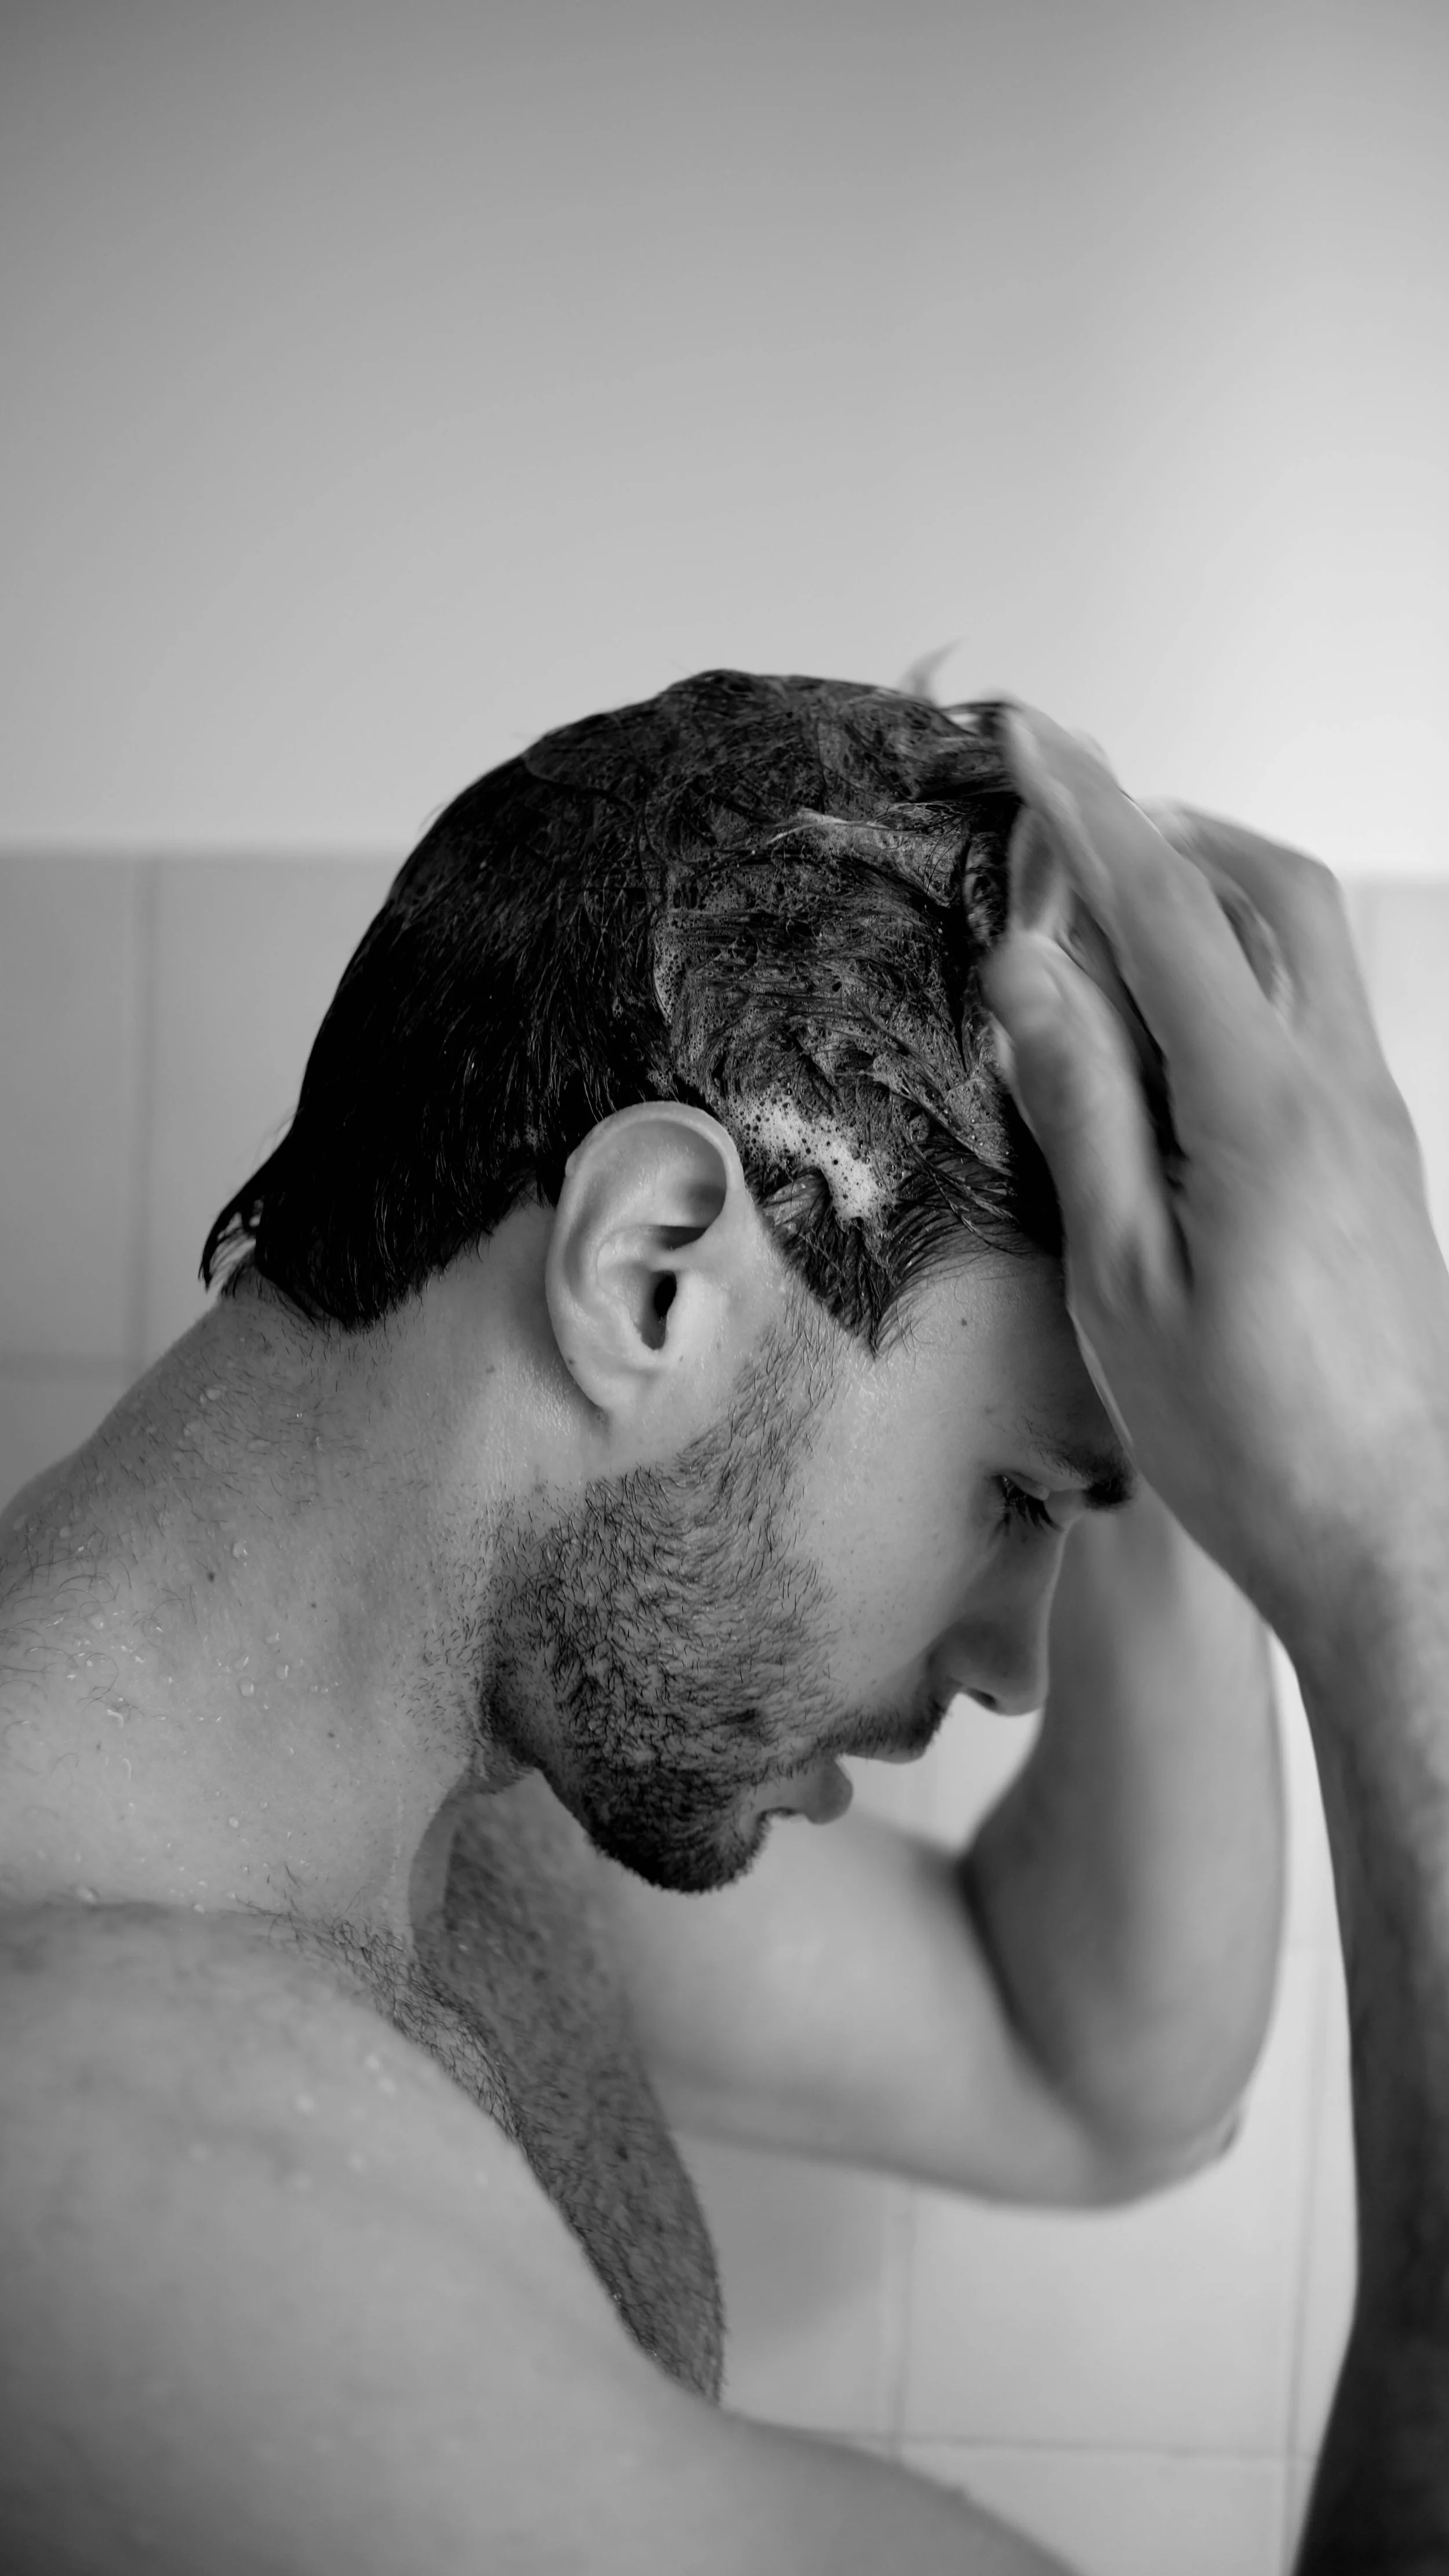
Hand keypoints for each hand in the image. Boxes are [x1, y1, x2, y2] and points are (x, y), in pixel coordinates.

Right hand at [981, 705, 1448, 1649]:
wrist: (1395, 1537)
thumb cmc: (1252, 1439)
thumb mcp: (1123, 1278)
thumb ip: (1083, 1107)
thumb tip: (1032, 967)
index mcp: (1264, 1109)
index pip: (1164, 909)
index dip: (1084, 810)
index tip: (1027, 732)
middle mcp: (1340, 1092)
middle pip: (1269, 892)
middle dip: (1168, 825)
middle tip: (1068, 813)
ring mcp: (1375, 1127)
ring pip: (1303, 951)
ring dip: (1210, 899)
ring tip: (1102, 919)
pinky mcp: (1380, 1168)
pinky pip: (1313, 1021)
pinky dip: (1241, 977)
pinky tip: (1171, 1034)